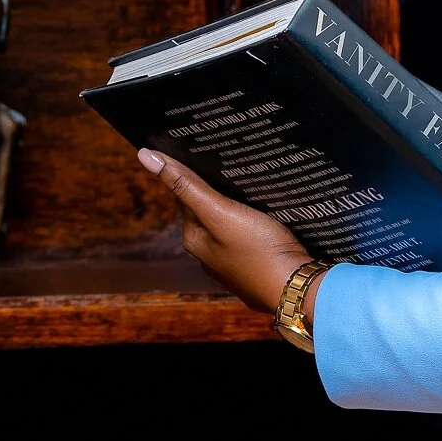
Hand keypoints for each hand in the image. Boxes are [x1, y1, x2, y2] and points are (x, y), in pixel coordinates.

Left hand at [137, 148, 323, 318]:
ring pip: (228, 224)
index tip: (212, 151)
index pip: (186, 195)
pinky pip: (246, 237)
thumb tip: (145, 156)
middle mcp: (207, 253)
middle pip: (207, 210)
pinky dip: (252, 222)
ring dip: (237, 206)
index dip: (195, 172)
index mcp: (194, 239)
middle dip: (218, 189)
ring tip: (255, 185)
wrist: (296, 288)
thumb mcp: (221, 212)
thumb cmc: (259, 249)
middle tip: (237, 163)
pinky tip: (268, 214)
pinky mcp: (253, 267)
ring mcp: (231, 263)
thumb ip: (187, 186)